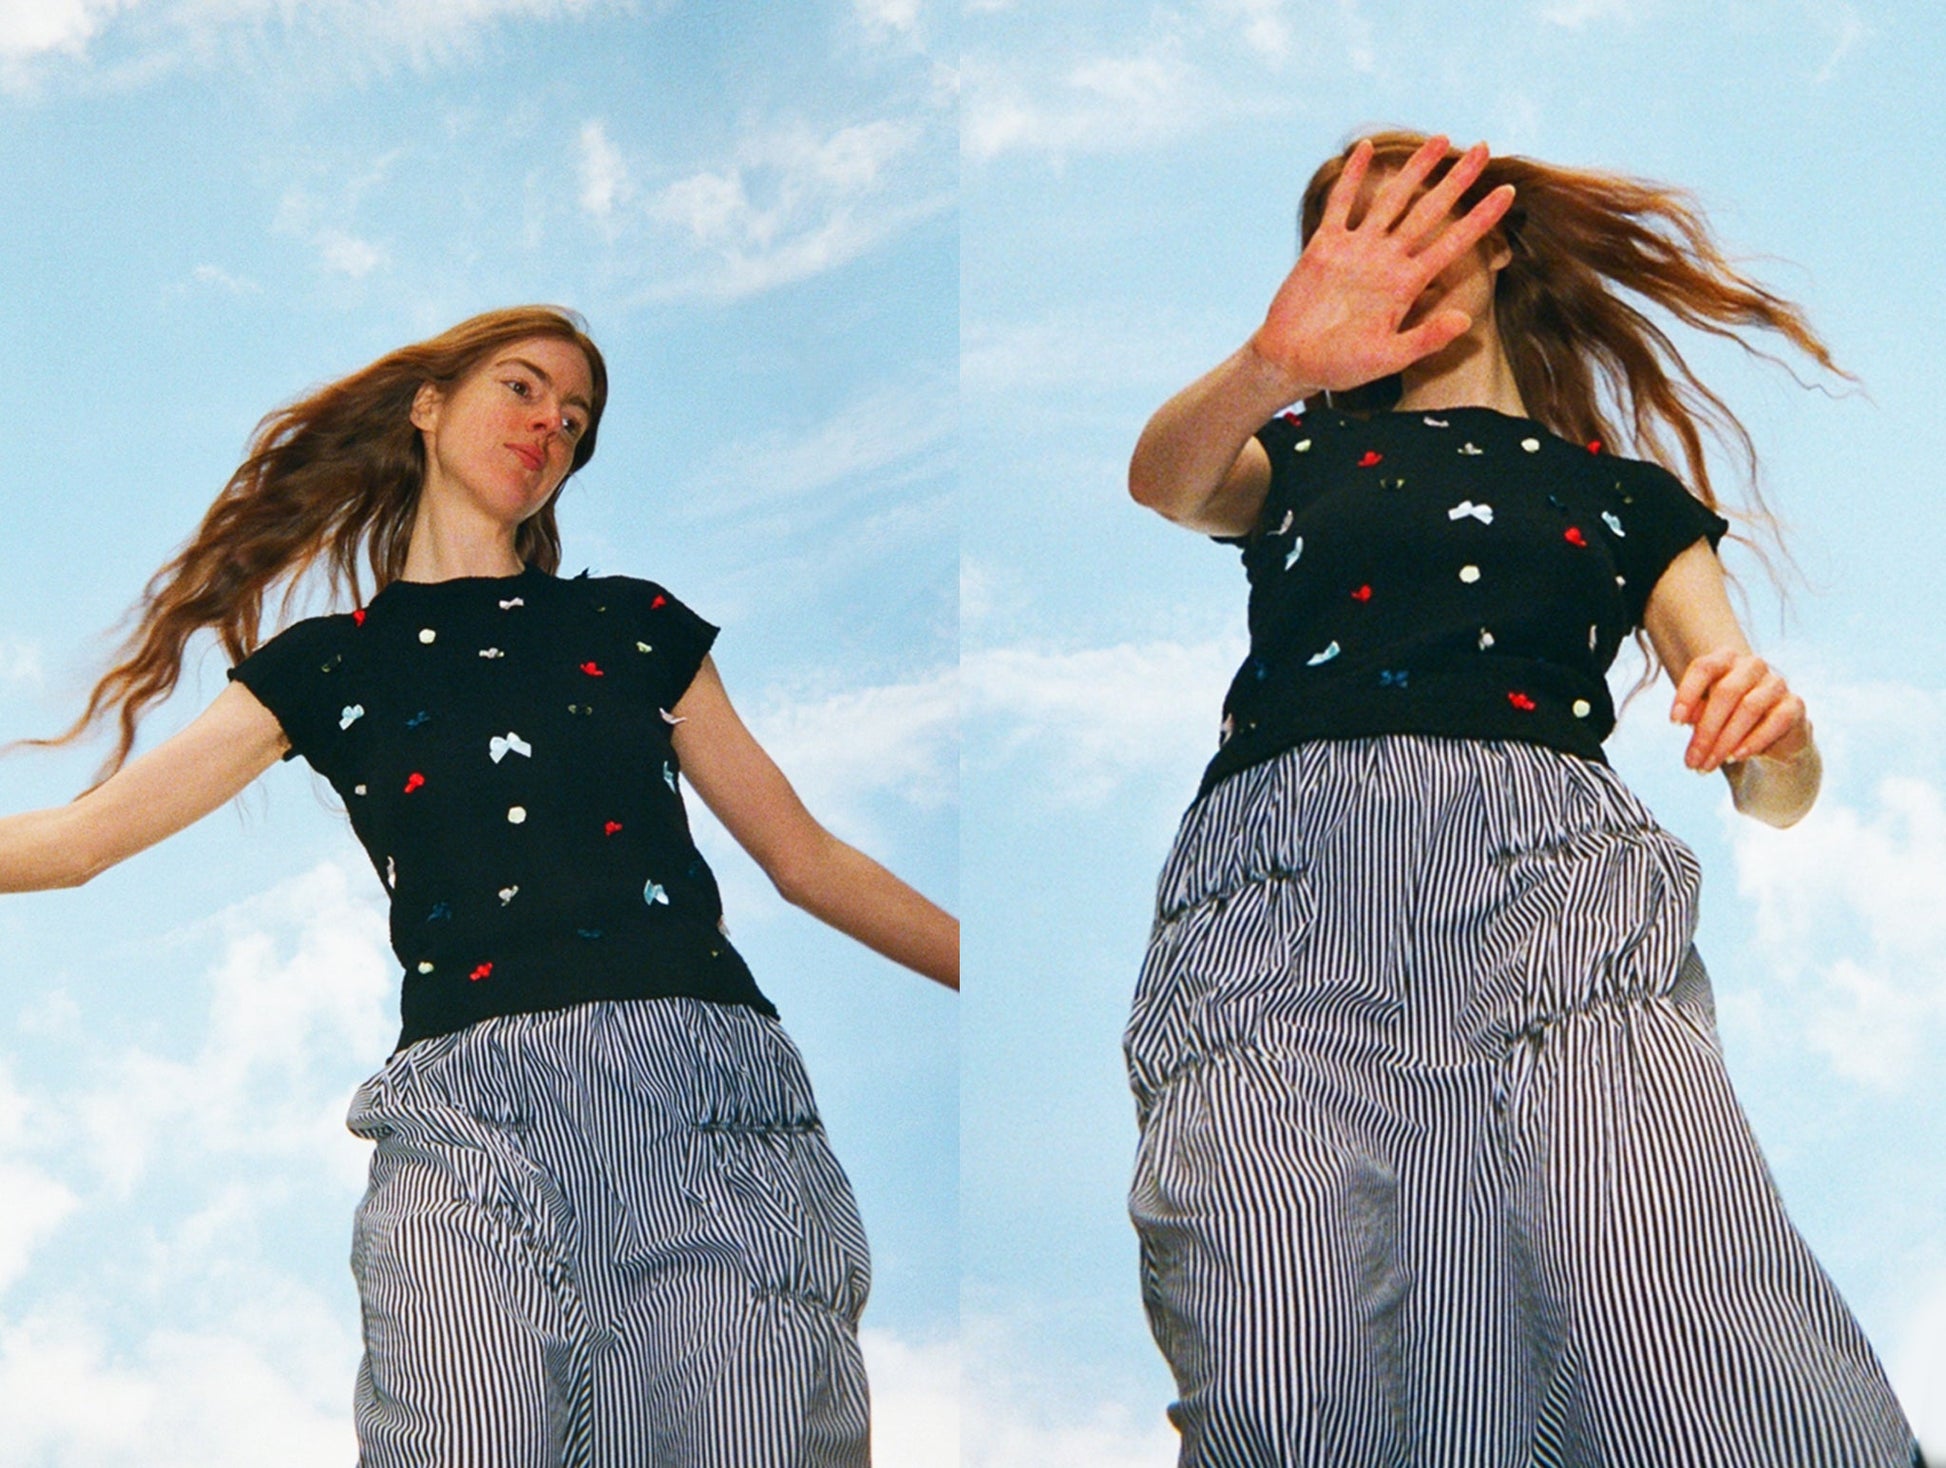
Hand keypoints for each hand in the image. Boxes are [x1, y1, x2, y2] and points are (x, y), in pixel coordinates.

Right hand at [1248, 135, 1515, 394]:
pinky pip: (1341, 204)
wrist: (1291, 362)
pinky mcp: (1325, 246)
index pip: (1451, 243)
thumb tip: (1465, 321)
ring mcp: (1356, 250)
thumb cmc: (1338, 367)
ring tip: (1440, 139)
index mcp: (1405, 285)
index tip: (1508, 192)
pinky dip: (1351, 176)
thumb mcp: (1386, 358)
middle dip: (1456, 180)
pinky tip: (1365, 149)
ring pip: (1392, 199)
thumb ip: (1424, 339)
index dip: (1480, 218)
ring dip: (1415, 169)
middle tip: (1483, 147)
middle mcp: (1386, 261)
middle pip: (1428, 211)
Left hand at [1670, 648, 1811, 773]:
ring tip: (1709, 764)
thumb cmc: (1729, 719)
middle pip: (1725, 692)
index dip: (1686, 694)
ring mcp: (1776, 683)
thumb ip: (1697, 712)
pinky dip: (1753, 741)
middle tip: (1691, 760)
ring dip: (1725, 741)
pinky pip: (1775, 721)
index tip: (1674, 723)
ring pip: (1749, 708)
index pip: (1704, 668)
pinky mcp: (1795, 704)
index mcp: (1726, 660)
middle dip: (1705, 731)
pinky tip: (1736, 757)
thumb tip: (1688, 718)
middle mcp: (1752, 666)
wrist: (1772, 737)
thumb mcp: (1707, 715)